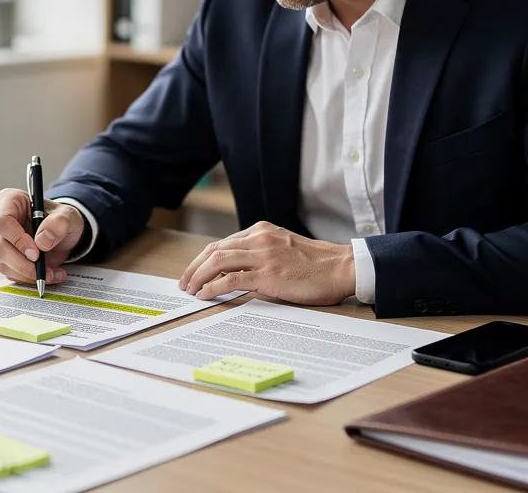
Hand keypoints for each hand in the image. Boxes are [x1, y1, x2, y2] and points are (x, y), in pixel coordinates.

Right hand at [0, 188, 84, 284]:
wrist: (61, 233)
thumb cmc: (60, 220)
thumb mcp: (68, 216)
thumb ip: (59, 223)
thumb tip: (43, 241)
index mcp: (10, 200)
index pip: (3, 221)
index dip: (17, 240)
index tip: (36, 253)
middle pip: (0, 246)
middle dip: (23, 264)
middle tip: (45, 271)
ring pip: (3, 263)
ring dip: (28, 274)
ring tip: (52, 273)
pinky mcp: (2, 256)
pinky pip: (10, 272)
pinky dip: (29, 278)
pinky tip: (48, 274)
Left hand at [178, 222, 355, 304]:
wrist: (342, 267)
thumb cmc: (318, 264)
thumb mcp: (284, 248)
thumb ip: (262, 254)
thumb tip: (237, 272)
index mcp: (261, 231)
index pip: (222, 243)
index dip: (204, 259)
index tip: (194, 272)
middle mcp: (259, 239)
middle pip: (214, 250)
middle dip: (194, 267)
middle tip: (184, 282)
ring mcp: (263, 256)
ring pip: (218, 261)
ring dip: (198, 277)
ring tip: (190, 290)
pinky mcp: (268, 275)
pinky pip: (231, 280)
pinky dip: (213, 287)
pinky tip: (205, 295)